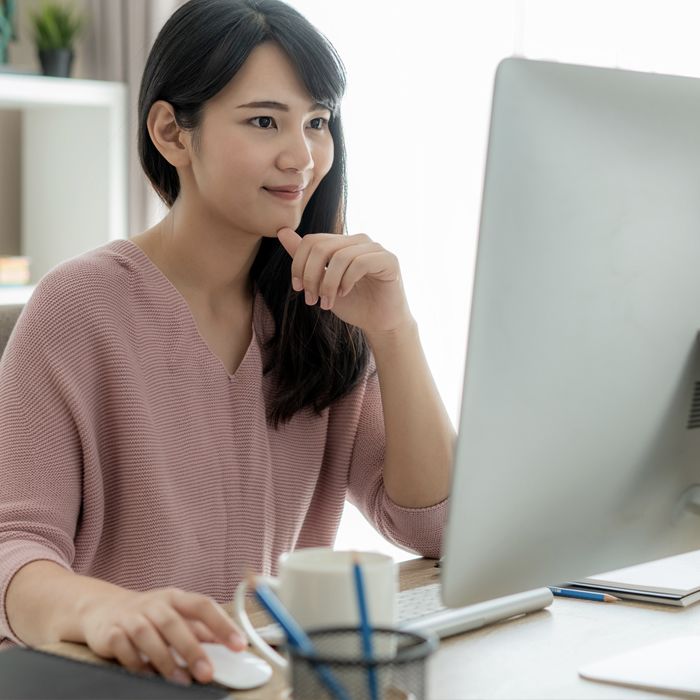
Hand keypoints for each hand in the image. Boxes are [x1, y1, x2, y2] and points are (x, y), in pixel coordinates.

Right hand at [81, 586, 246, 684]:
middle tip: (207, 673)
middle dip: (192, 650)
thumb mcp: (178, 615)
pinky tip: (149, 676)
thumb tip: (232, 644)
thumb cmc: (150, 614)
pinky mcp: (110, 633)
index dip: (222, 624)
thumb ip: (202, 630)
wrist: (104, 609)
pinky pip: (124, 649)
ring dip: (165, 661)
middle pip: (174, 623)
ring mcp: (130, 617)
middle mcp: (154, 604)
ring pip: (148, 636)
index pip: (203, 605)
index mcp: (176, 598)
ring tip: (181, 681)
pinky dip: (137, 664)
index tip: (239, 645)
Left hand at [277, 227, 413, 334]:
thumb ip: (305, 259)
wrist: (379, 323)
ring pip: (340, 256)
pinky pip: (360, 263)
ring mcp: (375, 248)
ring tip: (327, 302)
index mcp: (343, 243)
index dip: (299, 264)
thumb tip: (283, 232)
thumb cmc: (353, 303)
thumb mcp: (322, 282)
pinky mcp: (389, 260)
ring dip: (328, 284)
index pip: (312, 241)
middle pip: (322, 247)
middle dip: (311, 276)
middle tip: (311, 299)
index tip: (298, 289)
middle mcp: (359, 240)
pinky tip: (345, 293)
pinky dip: (347, 281)